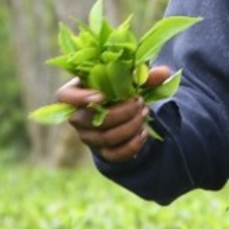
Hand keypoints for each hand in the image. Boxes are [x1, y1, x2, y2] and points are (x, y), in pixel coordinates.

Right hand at [56, 65, 172, 163]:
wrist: (124, 113)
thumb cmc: (121, 89)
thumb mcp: (130, 77)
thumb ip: (144, 74)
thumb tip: (164, 73)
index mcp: (77, 92)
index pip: (64, 96)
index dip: (79, 98)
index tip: (102, 96)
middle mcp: (78, 117)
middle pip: (93, 120)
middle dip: (121, 111)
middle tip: (140, 102)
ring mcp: (89, 137)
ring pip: (106, 137)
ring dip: (130, 125)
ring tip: (145, 113)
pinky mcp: (102, 152)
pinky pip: (115, 155)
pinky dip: (132, 145)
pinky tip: (144, 133)